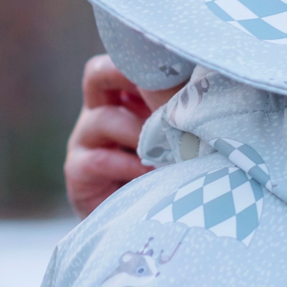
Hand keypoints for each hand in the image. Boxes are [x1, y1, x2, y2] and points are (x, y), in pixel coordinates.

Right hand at [64, 54, 184, 218]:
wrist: (142, 227)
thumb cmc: (171, 175)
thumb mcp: (180, 137)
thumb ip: (183, 111)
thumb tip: (208, 88)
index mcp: (127, 96)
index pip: (124, 60)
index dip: (144, 59)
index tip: (173, 60)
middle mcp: (101, 111)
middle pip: (97, 73)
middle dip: (125, 77)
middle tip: (159, 95)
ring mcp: (85, 139)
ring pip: (103, 119)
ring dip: (140, 133)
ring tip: (166, 150)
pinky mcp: (78, 170)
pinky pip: (100, 159)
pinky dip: (129, 166)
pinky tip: (152, 174)